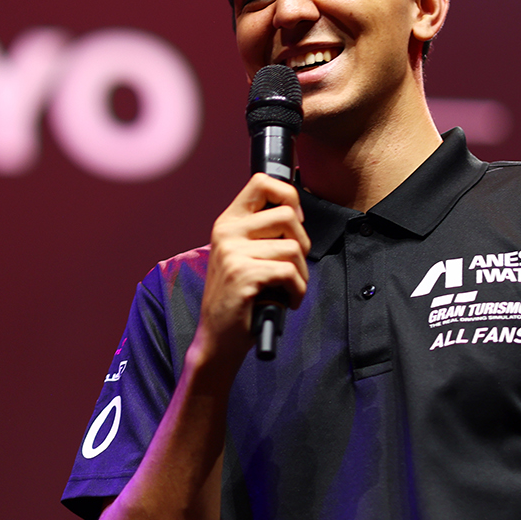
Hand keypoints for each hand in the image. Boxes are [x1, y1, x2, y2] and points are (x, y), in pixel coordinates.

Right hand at [193, 173, 309, 370]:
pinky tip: (287, 301)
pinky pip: (290, 273)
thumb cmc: (238, 296)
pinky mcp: (244, 275)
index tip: (293, 221)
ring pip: (294, 248)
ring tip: (288, 288)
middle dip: (303, 243)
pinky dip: (298, 291)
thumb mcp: (242, 254)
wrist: (217, 337)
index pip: (262, 182)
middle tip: (293, 264)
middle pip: (287, 215)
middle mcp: (227, 232)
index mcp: (228, 222)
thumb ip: (261, 231)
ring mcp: (233, 252)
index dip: (288, 195)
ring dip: (302, 274)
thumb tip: (296, 211)